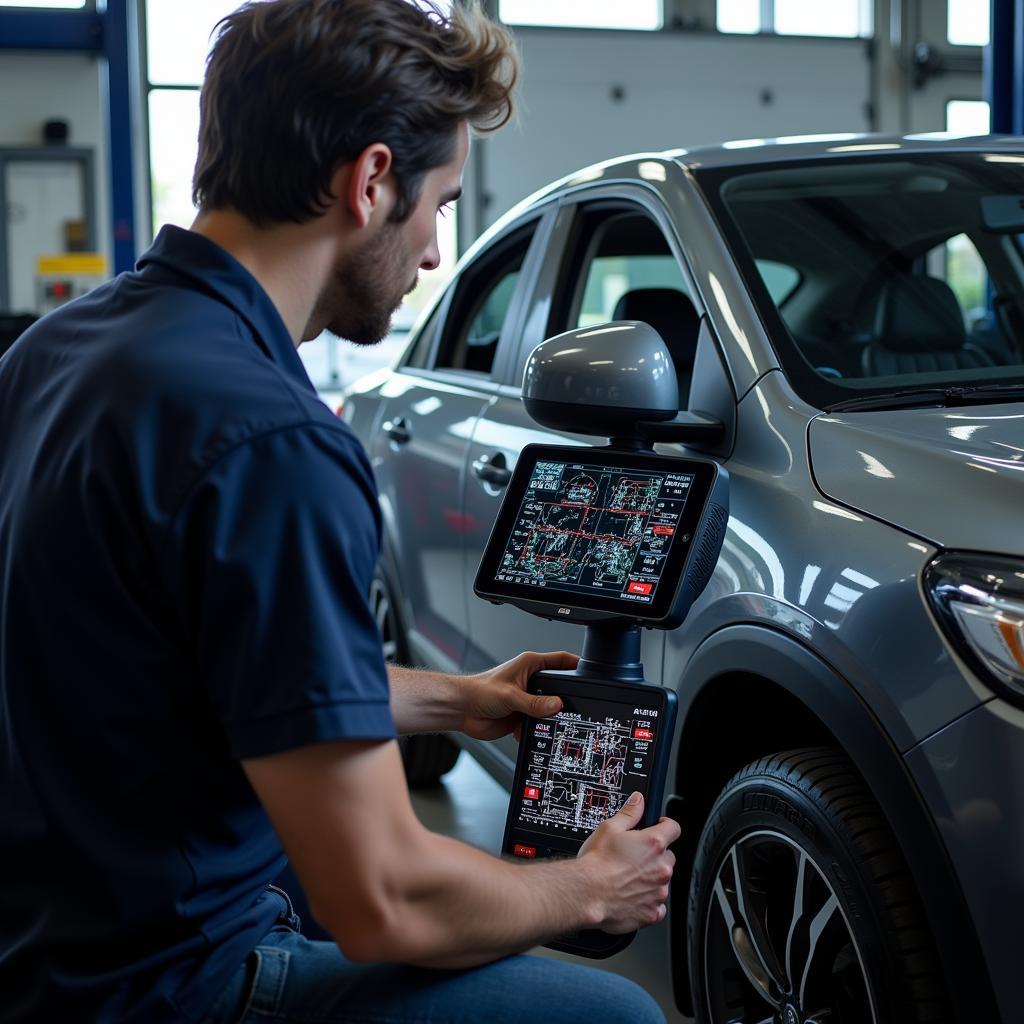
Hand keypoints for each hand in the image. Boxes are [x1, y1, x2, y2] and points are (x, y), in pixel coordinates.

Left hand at [458, 650, 577, 740]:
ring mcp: (527, 699)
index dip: (576, 664)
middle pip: (557, 687)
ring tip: (551, 724)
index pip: (560, 660)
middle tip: (575, 707)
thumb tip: (557, 705)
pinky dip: (538, 730)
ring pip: (548, 708)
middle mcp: (530, 680)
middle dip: (564, 698)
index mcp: (530, 665)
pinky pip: (538, 724)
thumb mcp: (510, 695)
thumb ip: (534, 702)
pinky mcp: (522, 715)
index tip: (591, 670)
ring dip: (549, 717)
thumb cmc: (479, 691)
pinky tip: (531, 732)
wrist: (461, 710)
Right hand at [578, 793, 679, 933]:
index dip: (665, 825)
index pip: (673, 828)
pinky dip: (648, 901)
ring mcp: (658, 892)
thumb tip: (638, 801)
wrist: (586, 893)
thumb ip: (629, 813)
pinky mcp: (652, 913)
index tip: (658, 827)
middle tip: (634, 857)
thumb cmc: (596, 863)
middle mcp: (661, 868)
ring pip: (662, 881)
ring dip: (651, 878)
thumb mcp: (610, 827)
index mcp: (653, 844)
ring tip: (628, 878)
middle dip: (655, 855)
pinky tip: (632, 896)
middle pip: (668, 856)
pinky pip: (658, 905)